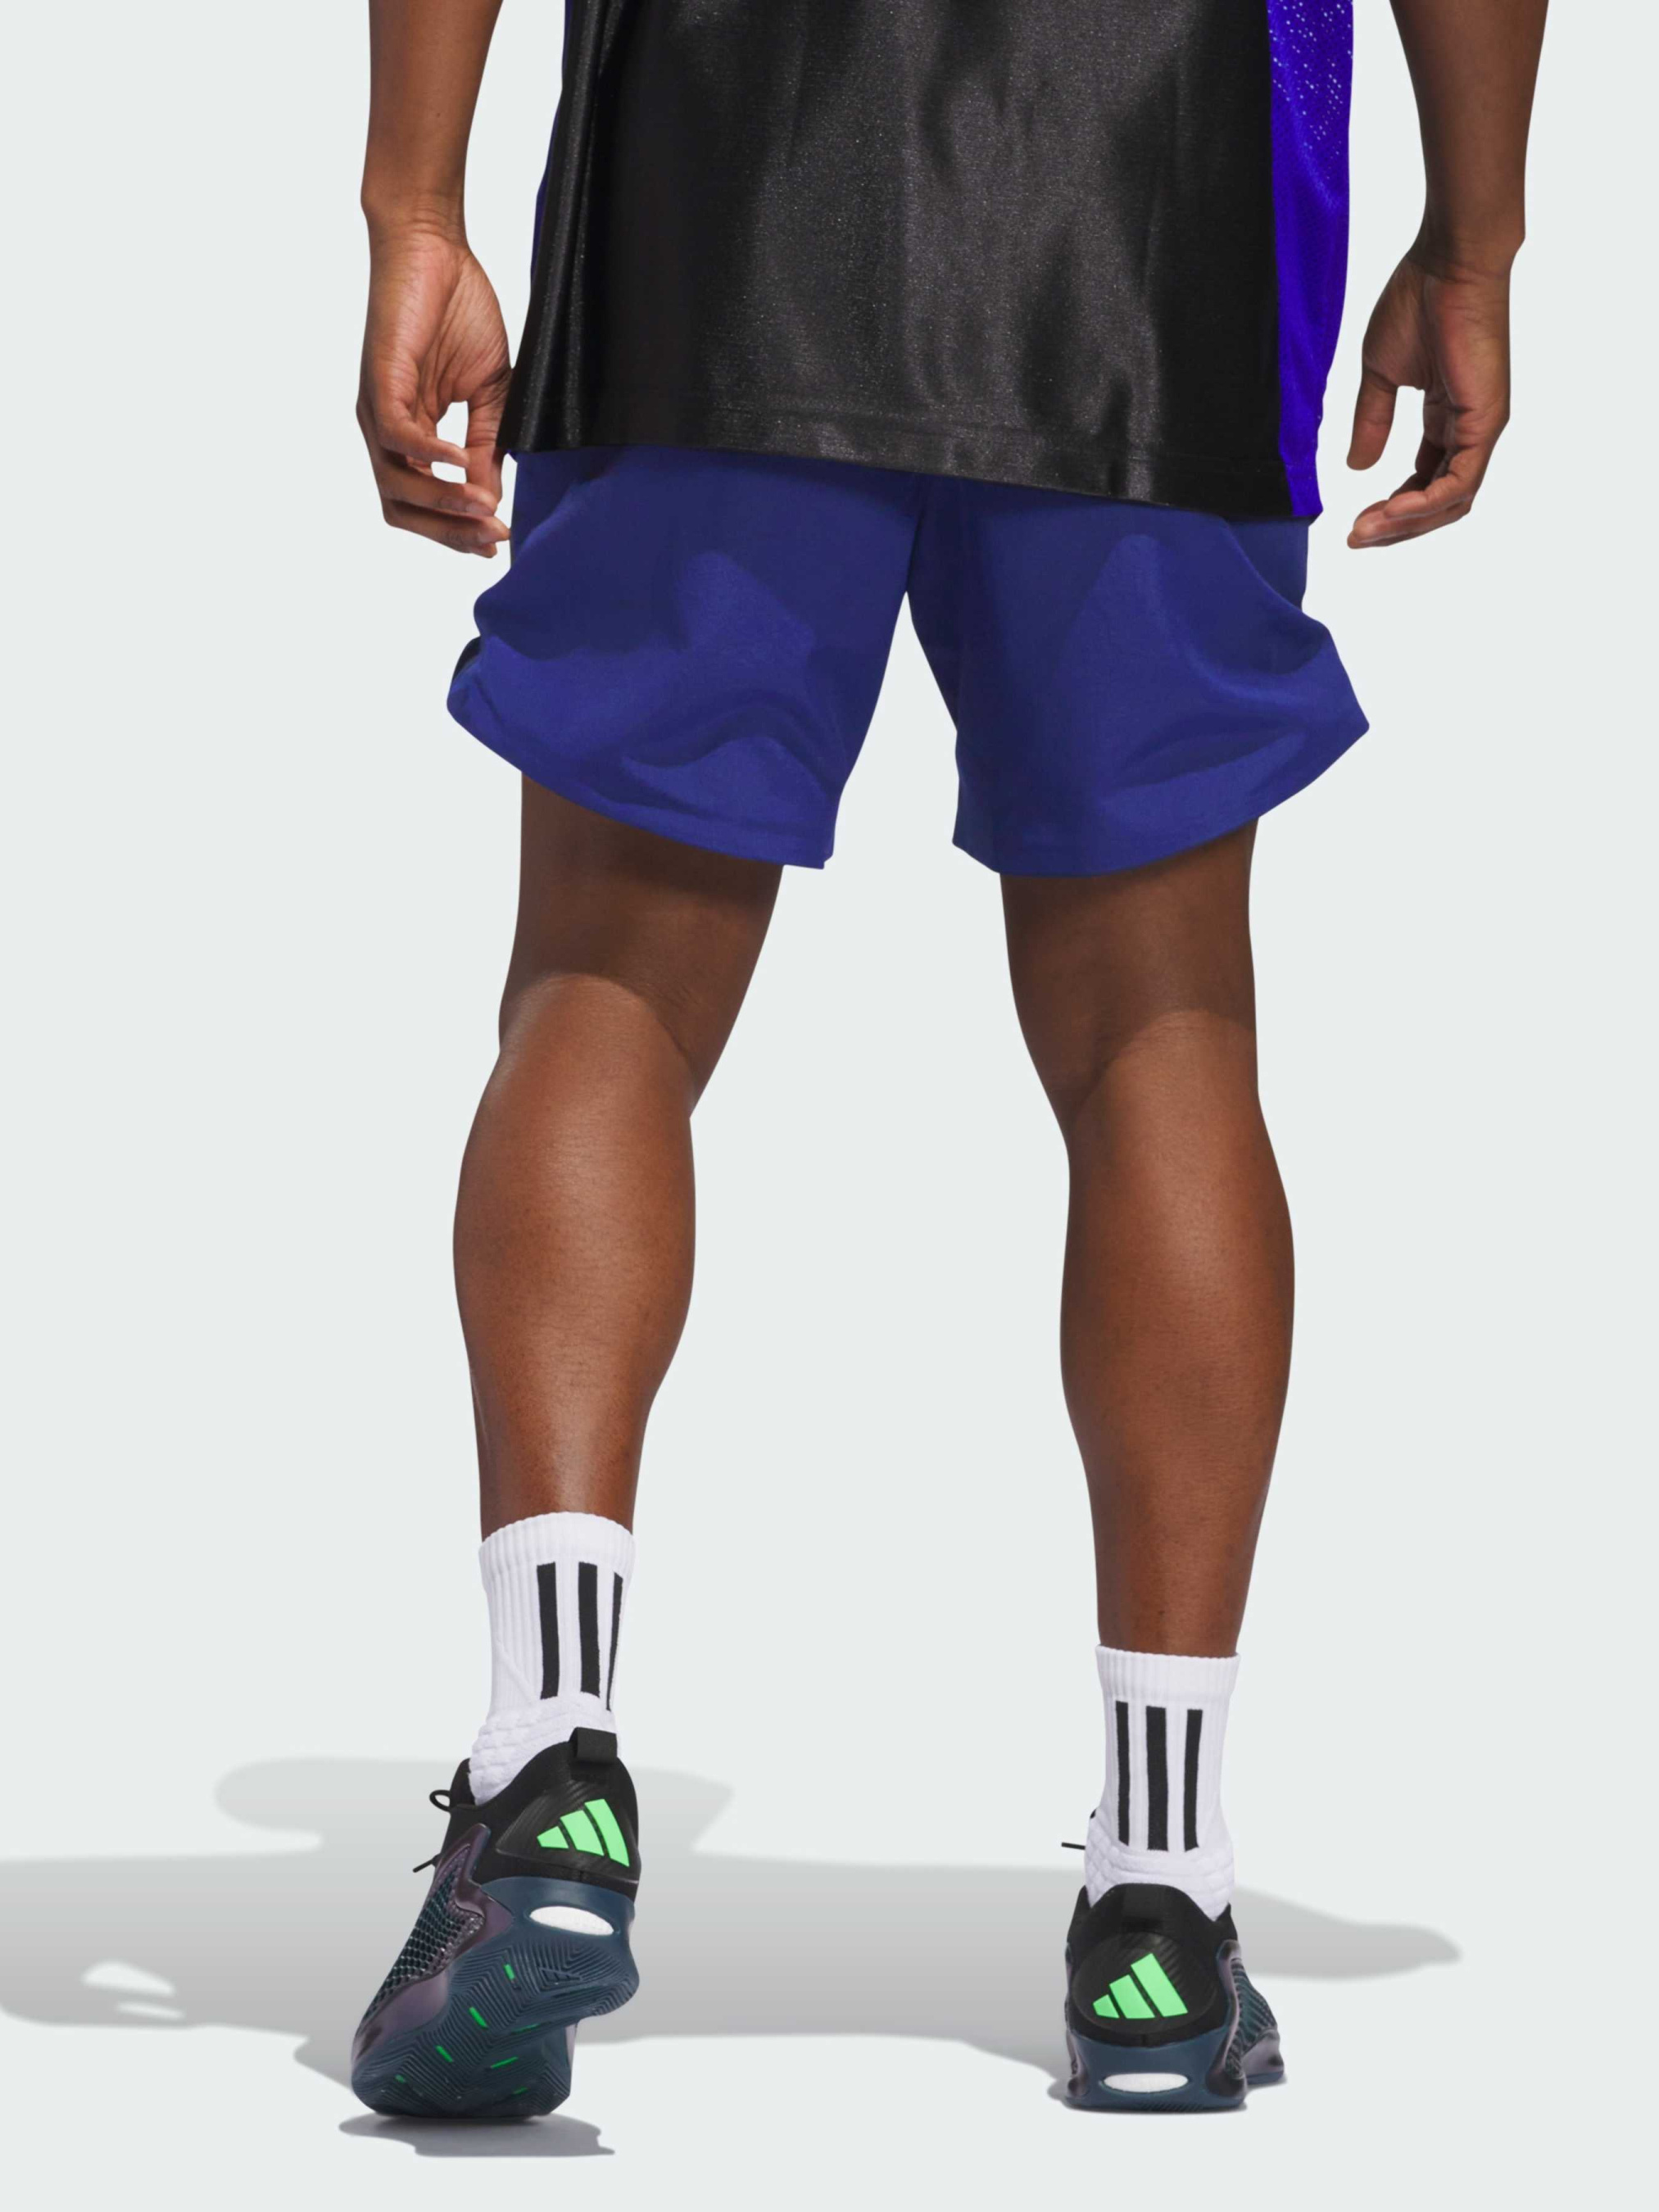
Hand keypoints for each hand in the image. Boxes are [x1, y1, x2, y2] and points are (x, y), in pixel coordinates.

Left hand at [358, 224, 512, 556]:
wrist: (435, 247)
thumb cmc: (459, 309)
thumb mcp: (489, 391)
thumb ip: (486, 445)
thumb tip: (488, 499)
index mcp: (412, 434)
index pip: (424, 504)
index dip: (458, 531)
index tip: (499, 540)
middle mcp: (387, 430)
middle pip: (402, 509)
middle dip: (449, 533)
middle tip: (493, 538)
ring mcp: (378, 408)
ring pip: (397, 485)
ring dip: (444, 505)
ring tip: (485, 509)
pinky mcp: (380, 382)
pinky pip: (399, 437)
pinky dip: (433, 458)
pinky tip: (465, 464)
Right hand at [1346, 254, 1511, 548]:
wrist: (1447, 263)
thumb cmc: (1417, 300)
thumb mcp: (1380, 374)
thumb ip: (1372, 421)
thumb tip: (1358, 467)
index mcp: (1447, 418)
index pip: (1423, 481)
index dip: (1390, 508)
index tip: (1354, 521)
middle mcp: (1469, 429)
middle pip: (1438, 502)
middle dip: (1395, 526)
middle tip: (1355, 538)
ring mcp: (1481, 428)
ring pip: (1450, 502)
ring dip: (1405, 524)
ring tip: (1364, 531)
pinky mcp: (1486, 423)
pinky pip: (1458, 484)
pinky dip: (1423, 505)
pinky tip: (1388, 510)